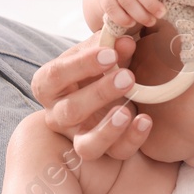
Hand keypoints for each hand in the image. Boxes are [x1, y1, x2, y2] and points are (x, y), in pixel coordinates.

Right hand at [30, 31, 153, 162]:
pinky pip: (116, 152)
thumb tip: (125, 41)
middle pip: (70, 110)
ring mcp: (79, 136)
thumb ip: (112, 44)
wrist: (111, 87)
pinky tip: (145, 120)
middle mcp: (58, 114)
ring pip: (86, 144)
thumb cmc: (99, 65)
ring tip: (128, 111)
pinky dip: (132, 138)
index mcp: (49, 84)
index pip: (54, 76)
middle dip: (100, 93)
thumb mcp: (101, 50)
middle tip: (128, 77)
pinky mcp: (104, 149)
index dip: (81, 65)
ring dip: (109, 129)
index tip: (110, 52)